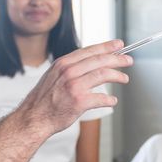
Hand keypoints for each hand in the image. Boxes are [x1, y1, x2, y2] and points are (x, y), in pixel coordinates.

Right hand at [15, 40, 129, 134]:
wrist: (33, 117)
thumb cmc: (44, 99)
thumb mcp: (53, 75)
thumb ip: (70, 68)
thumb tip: (90, 62)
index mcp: (63, 63)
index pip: (90, 50)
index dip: (107, 47)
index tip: (119, 45)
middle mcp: (69, 71)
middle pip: (100, 60)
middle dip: (117, 59)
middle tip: (128, 61)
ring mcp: (74, 86)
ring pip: (103, 74)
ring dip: (117, 76)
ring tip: (124, 78)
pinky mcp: (79, 101)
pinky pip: (101, 98)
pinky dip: (109, 99)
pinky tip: (112, 101)